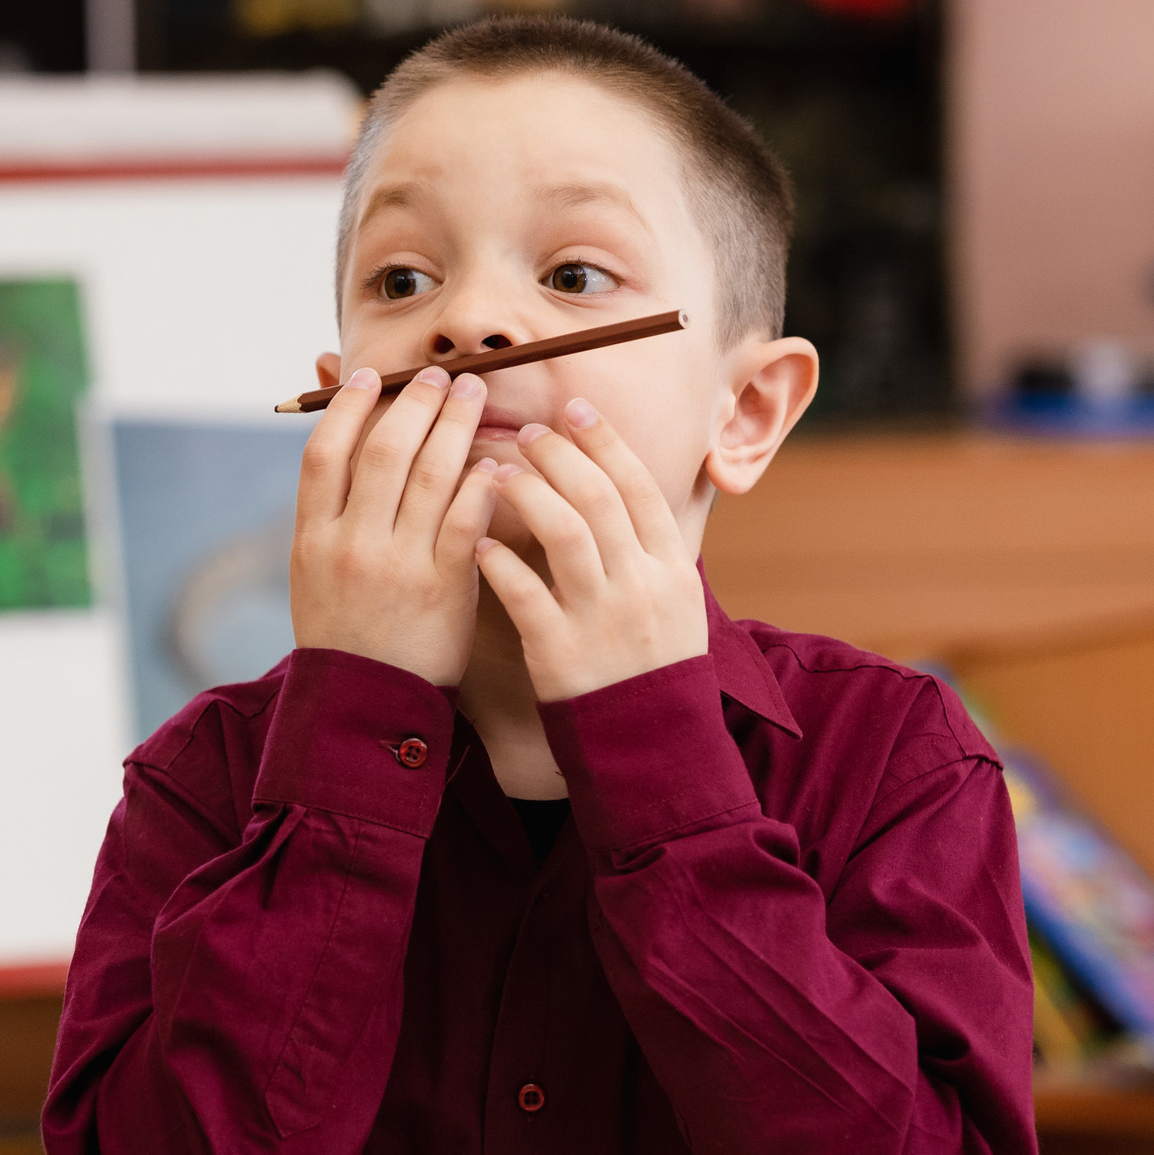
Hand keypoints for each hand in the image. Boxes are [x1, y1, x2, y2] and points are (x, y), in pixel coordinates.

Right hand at [291, 366, 499, 686]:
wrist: (363, 705)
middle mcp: (350, 546)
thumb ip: (329, 509)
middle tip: (441, 374)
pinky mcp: (443, 588)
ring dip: (455, 425)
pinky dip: (480, 483)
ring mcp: (397, 566)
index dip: (348, 408)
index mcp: (311, 538)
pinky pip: (465, 520)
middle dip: (415, 403)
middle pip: (383, 452)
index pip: (324, 453)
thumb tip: (343, 439)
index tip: (372, 375)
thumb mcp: (314, 570)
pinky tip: (495, 460)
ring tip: (473, 395)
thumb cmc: (343, 629)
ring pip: (429, 476)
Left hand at [475, 398, 708, 701]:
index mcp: (671, 567)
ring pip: (564, 532)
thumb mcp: (677, 604)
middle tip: (524, 433)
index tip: (573, 407)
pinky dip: (498, 561)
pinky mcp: (561, 652)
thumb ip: (652, 550)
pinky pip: (524, 593)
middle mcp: (641, 585)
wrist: (652, 747)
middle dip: (557, 454)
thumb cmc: (656, 669)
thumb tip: (627, 488)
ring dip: (525, 492)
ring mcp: (602, 618)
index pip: (637, 484)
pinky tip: (476, 540)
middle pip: (597, 496)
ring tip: (494, 473)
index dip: (603, 440)